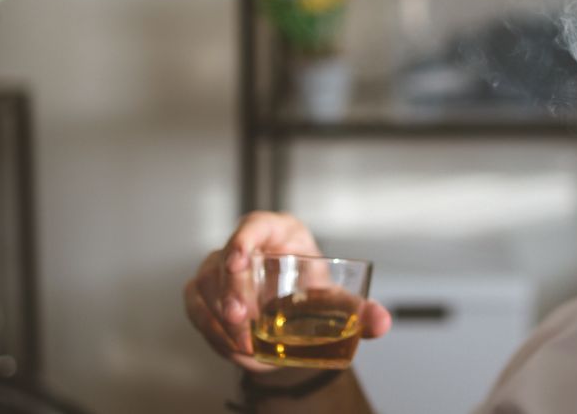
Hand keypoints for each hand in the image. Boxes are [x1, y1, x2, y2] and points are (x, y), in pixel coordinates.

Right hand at [183, 212, 392, 374]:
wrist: (295, 311)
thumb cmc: (313, 292)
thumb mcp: (338, 301)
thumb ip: (361, 312)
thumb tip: (380, 322)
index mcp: (280, 233)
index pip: (254, 225)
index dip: (242, 240)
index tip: (239, 261)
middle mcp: (246, 245)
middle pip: (222, 260)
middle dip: (229, 293)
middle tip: (242, 323)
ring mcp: (220, 267)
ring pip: (204, 286)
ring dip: (217, 319)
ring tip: (244, 346)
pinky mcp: (206, 291)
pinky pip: (196, 308)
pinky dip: (211, 333)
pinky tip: (234, 350)